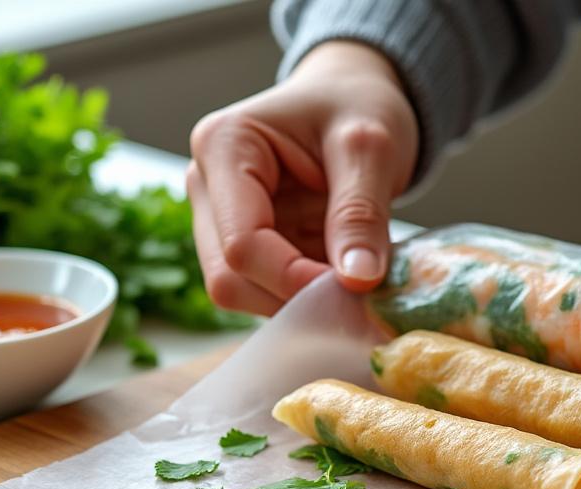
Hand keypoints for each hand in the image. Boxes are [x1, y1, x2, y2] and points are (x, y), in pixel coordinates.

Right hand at [186, 41, 417, 314]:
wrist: (355, 96)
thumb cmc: (357, 104)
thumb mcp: (372, 147)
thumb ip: (361, 213)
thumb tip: (358, 281)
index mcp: (224, 147)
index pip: (241, 242)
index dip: (293, 278)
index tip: (354, 289)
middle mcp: (207, 187)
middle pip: (229, 278)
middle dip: (292, 296)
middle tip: (357, 295)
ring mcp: (219, 220)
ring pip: (243, 292)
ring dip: (298, 299)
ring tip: (354, 278)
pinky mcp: (243, 243)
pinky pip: (264, 289)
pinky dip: (304, 294)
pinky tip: (340, 275)